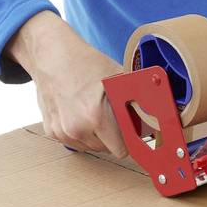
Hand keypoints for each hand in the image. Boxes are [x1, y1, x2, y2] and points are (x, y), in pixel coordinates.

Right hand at [6, 10, 127, 156]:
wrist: (51, 56)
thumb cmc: (85, 64)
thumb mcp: (117, 78)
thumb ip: (136, 101)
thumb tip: (156, 117)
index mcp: (95, 117)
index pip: (122, 150)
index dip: (130, 142)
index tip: (133, 136)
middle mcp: (76, 128)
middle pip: (107, 149)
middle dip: (114, 137)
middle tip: (113, 116)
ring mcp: (62, 132)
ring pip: (91, 147)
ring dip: (97, 136)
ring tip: (95, 112)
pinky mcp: (51, 132)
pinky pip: (75, 142)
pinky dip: (80, 132)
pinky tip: (80, 113)